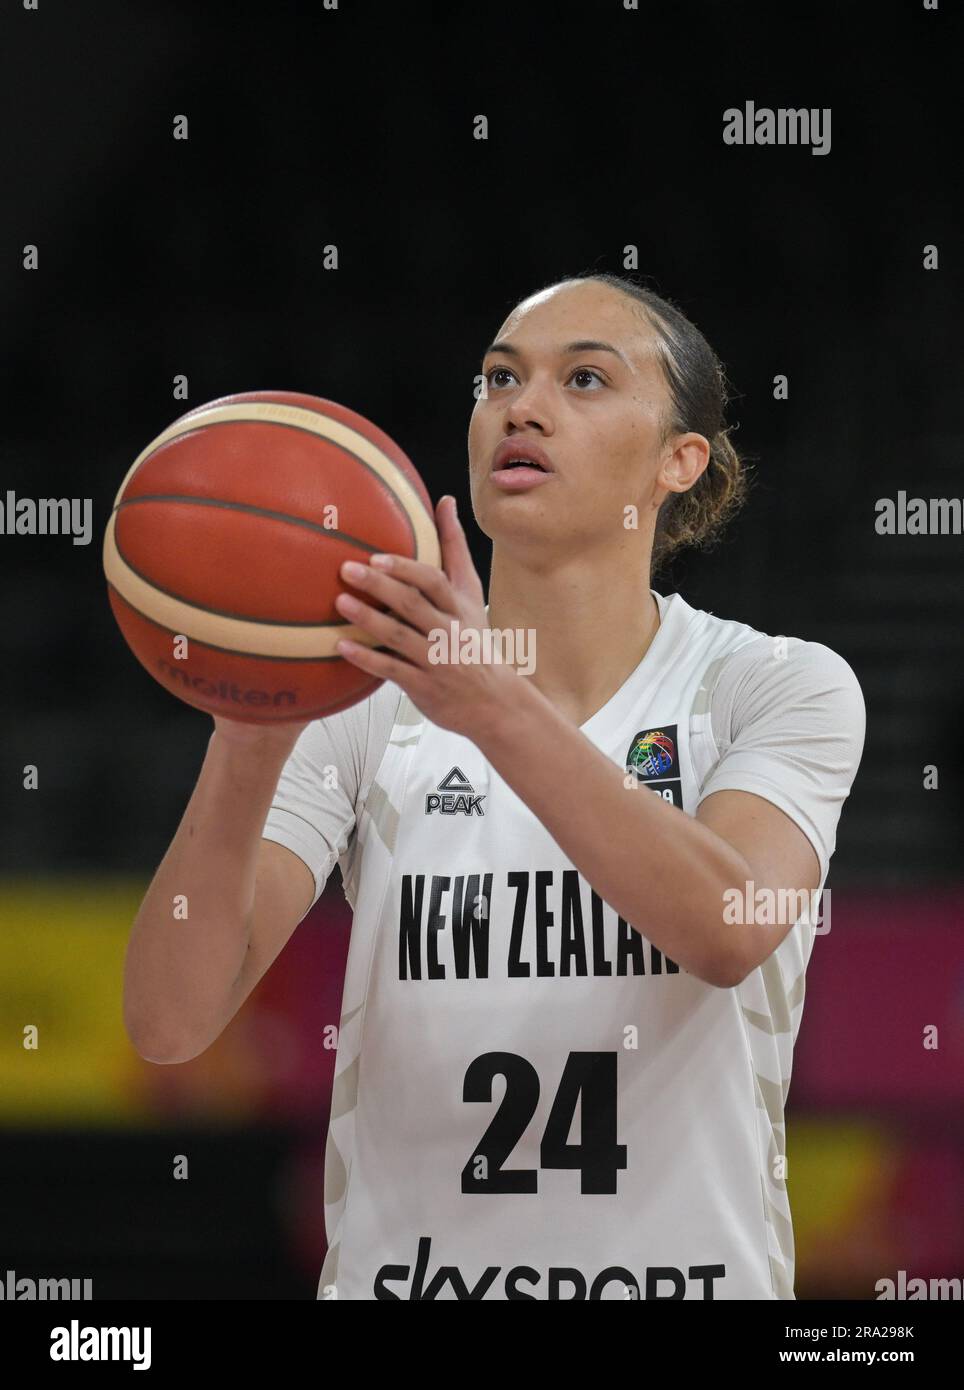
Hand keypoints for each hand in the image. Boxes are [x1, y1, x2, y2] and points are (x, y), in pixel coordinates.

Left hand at [333, 494, 516, 740]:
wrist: (493, 700)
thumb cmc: (473, 638)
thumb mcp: (470, 594)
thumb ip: (454, 549)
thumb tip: (446, 500)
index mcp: (459, 607)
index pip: (434, 582)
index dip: (406, 569)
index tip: (377, 557)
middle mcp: (449, 631)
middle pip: (412, 605)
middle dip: (380, 587)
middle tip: (347, 569)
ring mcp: (436, 660)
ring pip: (399, 637)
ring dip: (368, 619)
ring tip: (340, 603)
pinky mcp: (423, 686)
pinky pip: (392, 670)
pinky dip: (367, 658)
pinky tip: (342, 646)